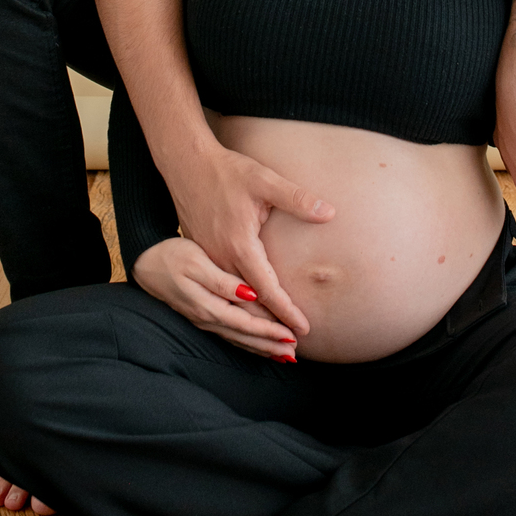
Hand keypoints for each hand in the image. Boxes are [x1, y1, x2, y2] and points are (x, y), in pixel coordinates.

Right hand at [132, 237, 301, 357]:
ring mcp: (204, 319)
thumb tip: (249, 295)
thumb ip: (222, 281)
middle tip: (295, 354)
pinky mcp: (202, 315)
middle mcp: (207, 318)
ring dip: (261, 348)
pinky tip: (258, 345)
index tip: (292, 336)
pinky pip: (230, 335)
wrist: (145, 262)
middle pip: (244, 337)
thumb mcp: (196, 262)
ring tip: (284, 356)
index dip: (270, 332)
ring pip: (238, 339)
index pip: (246, 324)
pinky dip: (247, 342)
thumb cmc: (171, 256)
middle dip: (270, 346)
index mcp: (208, 305)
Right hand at [164, 141, 335, 340]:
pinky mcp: (202, 256)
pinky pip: (220, 292)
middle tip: (293, 350)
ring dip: (253, 325)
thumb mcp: (264, 180)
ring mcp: (208, 260)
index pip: (267, 290)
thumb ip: (297, 199)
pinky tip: (249, 316)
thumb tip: (329, 213)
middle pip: (247, 306)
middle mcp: (220, 260)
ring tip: (275, 343)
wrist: (187, 164)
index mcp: (239, 245)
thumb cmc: (228, 171)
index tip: (304, 331)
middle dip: (270, 330)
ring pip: (231, 304)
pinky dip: (236, 310)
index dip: (286, 312)